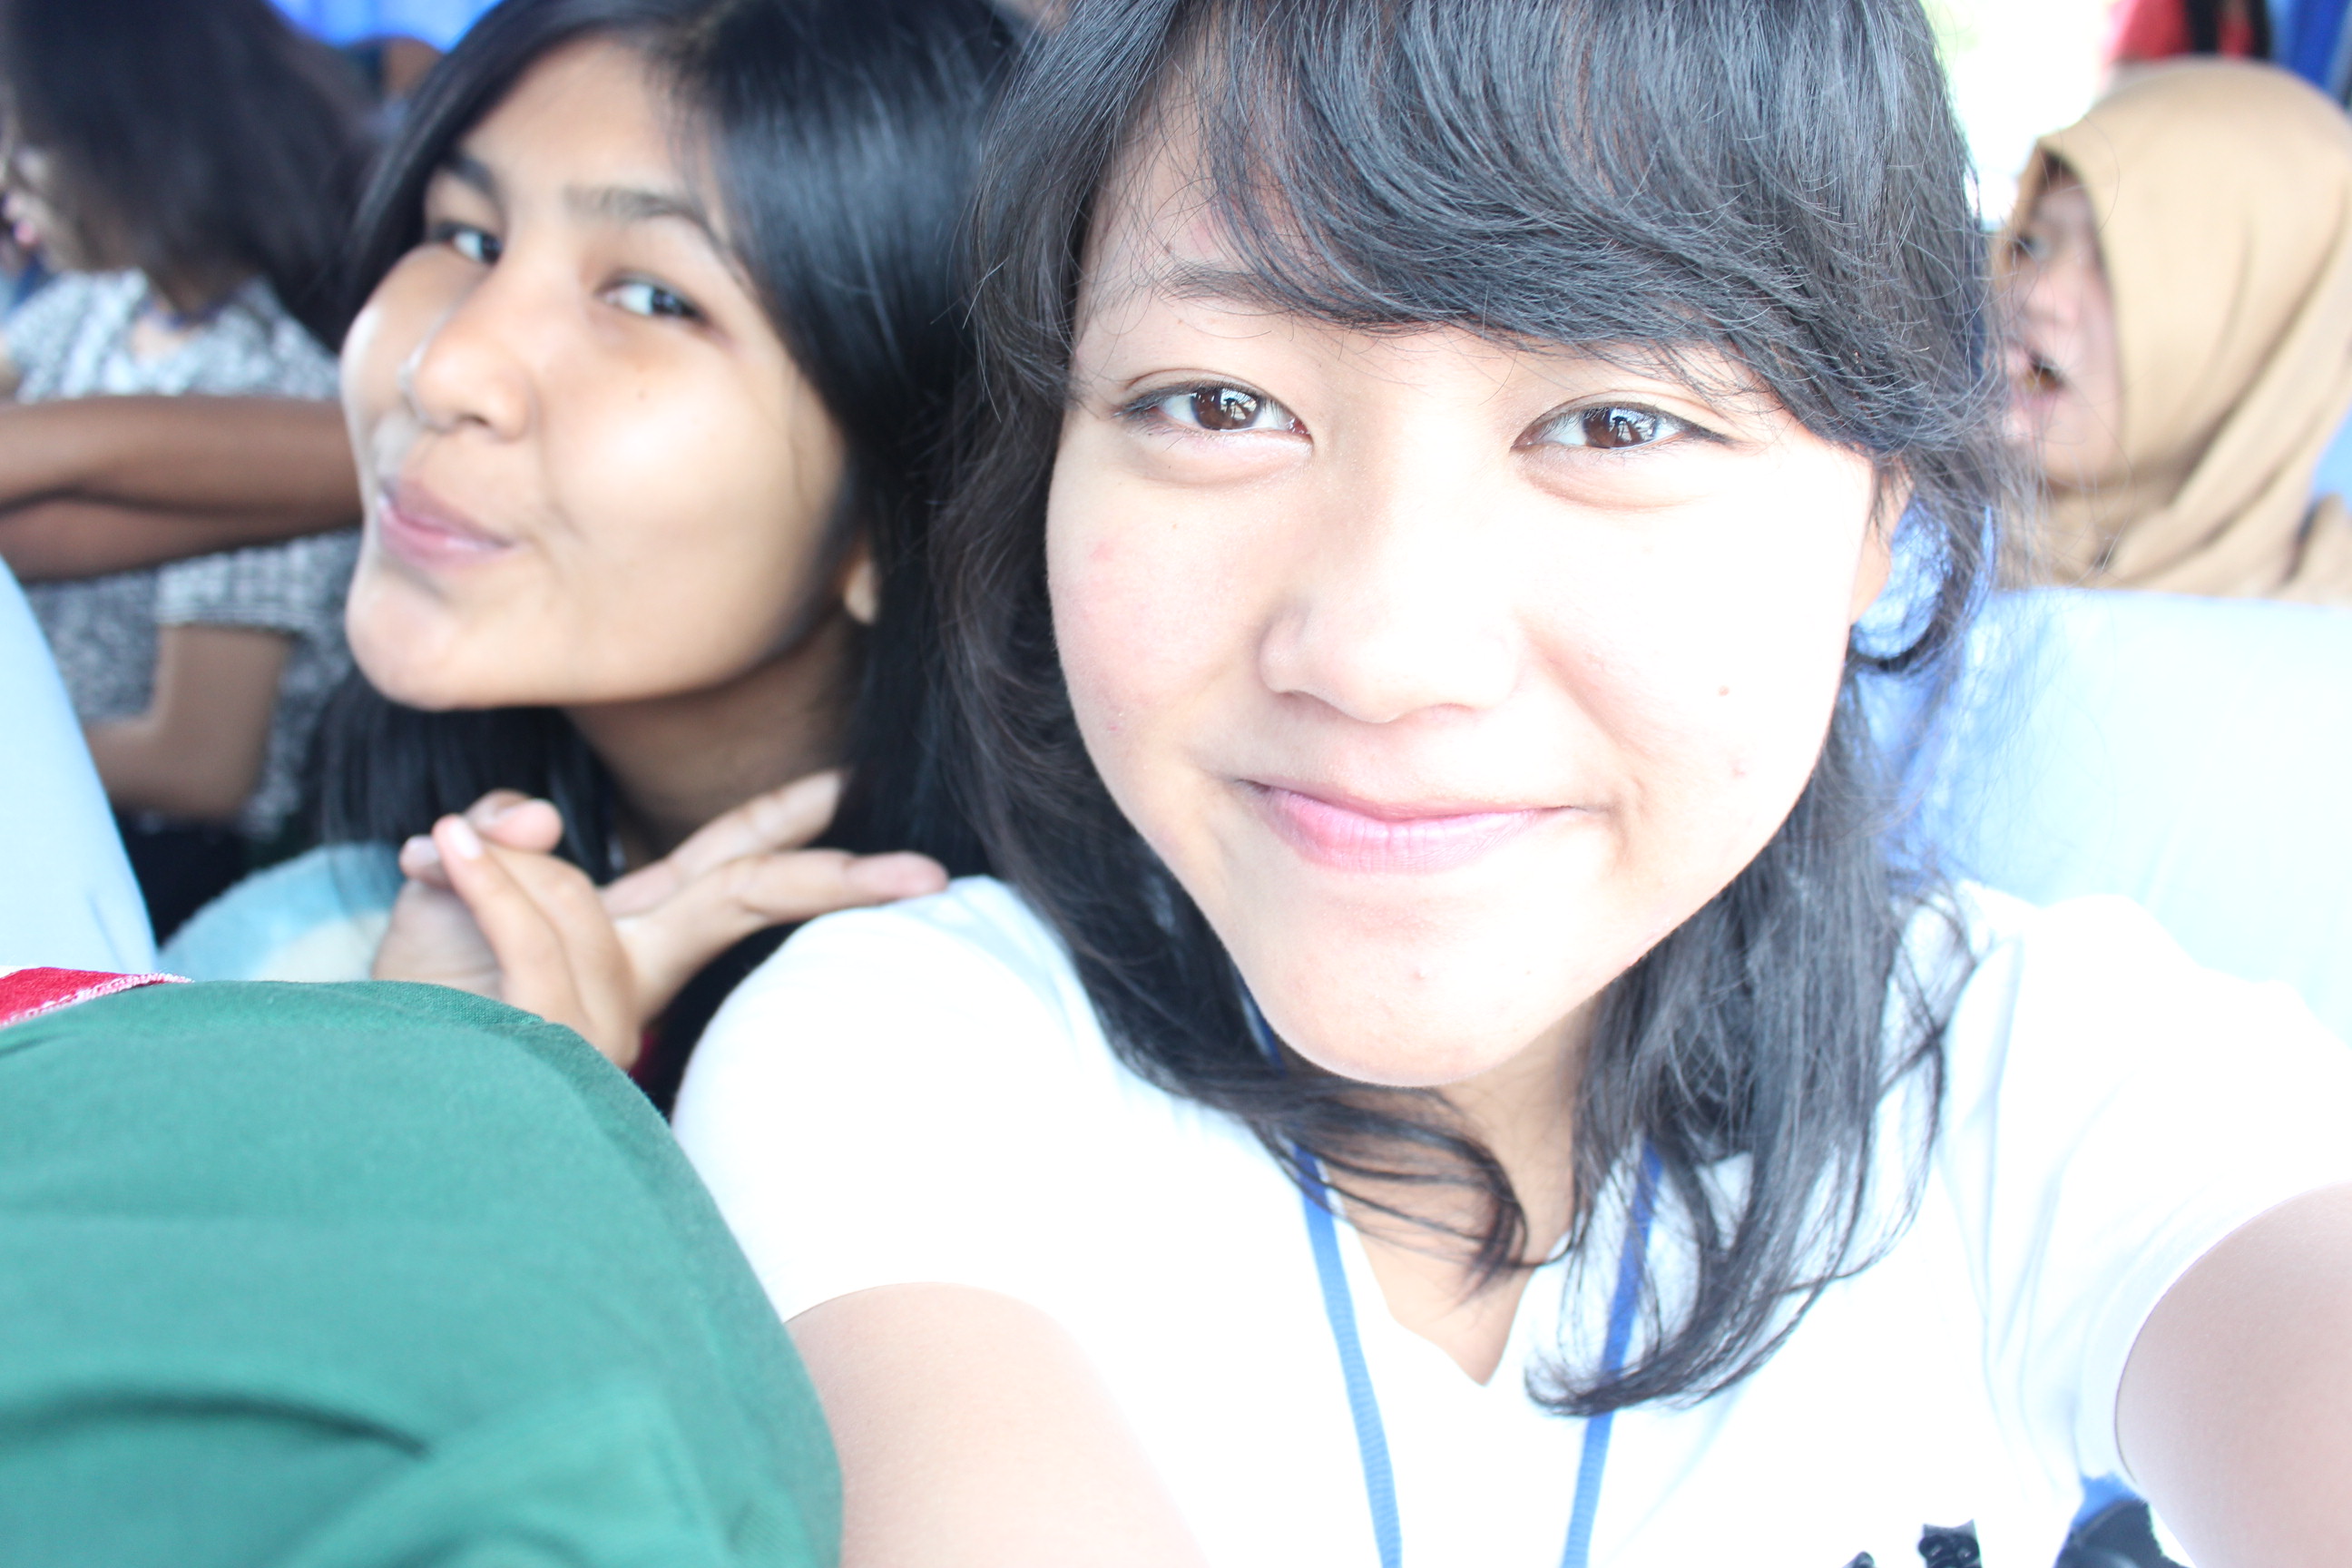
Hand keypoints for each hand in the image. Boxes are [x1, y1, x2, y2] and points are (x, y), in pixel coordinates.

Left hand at [369, 772, 947, 1067]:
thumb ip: (502, 830)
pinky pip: (536, 935)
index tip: (884, 824)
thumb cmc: (414, 999)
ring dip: (506, 865)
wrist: (360, 1091)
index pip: (738, 881)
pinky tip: (446, 848)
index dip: (807, 844)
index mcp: (637, 945)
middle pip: (743, 900)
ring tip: (444, 851)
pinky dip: (490, 882)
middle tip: (921, 870)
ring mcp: (597, 1017)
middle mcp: (634, 982)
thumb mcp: (452, 885)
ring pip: (587, 898)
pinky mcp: (547, 1037)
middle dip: (830, 877)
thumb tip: (538, 823)